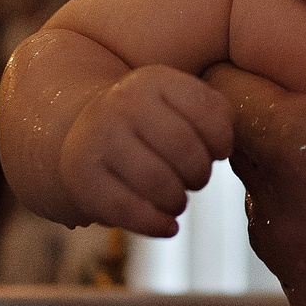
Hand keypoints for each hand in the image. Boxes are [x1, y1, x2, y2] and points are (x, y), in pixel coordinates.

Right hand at [57, 64, 234, 236]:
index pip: (206, 108)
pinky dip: (157, 224)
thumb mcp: (177, 105)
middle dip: (199, 173)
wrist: (83, 136)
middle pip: (184, 148)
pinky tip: (167, 225)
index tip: (217, 152)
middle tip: (195, 180)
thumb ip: (214, 114)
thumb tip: (223, 147)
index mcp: (153, 80)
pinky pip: (129, 210)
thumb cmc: (148, 126)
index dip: (221, 138)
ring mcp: (97, 139)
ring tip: (177, 200)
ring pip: (158, 181)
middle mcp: (122, 104)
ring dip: (178, 199)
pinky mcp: (82, 178)